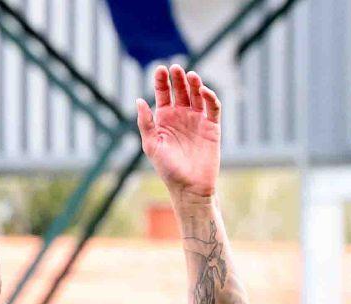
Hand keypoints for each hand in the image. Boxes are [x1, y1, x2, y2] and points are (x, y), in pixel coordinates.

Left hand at [137, 65, 222, 202]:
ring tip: (190, 75)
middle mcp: (181, 116)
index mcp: (164, 119)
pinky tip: (203, 91)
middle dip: (178, 78)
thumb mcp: (152, 146)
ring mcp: (197, 120)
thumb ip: (146, 123)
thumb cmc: (168, 170)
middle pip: (180, 90)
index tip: (160, 69)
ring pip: (196, 94)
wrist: (189, 187)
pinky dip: (209, 97)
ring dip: (194, 83)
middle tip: (175, 68)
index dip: (162, 80)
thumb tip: (138, 100)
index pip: (163, 94)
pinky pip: (212, 107)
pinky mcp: (212, 126)